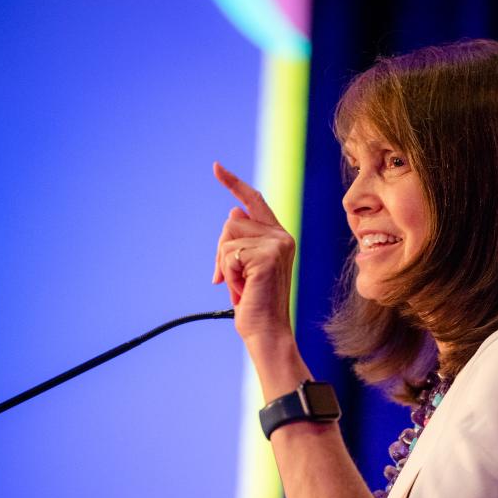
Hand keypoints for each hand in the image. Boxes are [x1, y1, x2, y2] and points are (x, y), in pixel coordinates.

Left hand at [212, 163, 295, 345]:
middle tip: (232, 280)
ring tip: (242, 286)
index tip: (216, 167)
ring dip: (225, 266)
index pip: (254, 201)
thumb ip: (241, 242)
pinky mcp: (267, 256)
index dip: (233, 184)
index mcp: (279, 237)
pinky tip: (244, 289)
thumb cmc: (255, 303)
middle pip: (231, 222)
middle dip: (222, 252)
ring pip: (228, 238)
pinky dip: (228, 275)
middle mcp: (281, 237)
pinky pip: (229, 255)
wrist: (267, 330)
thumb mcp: (244, 268)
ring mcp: (276, 245)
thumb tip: (233, 214)